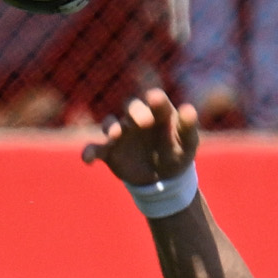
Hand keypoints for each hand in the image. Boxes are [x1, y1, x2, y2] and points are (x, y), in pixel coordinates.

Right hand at [83, 89, 199, 185]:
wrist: (164, 178)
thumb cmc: (178, 153)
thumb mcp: (188, 143)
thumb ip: (188, 127)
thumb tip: (189, 109)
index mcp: (158, 112)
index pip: (156, 100)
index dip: (155, 99)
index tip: (155, 99)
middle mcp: (136, 118)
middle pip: (131, 107)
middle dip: (135, 111)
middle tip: (145, 121)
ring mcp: (121, 133)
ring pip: (110, 124)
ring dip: (112, 127)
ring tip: (115, 135)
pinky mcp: (110, 150)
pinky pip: (96, 148)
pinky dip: (89, 152)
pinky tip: (87, 159)